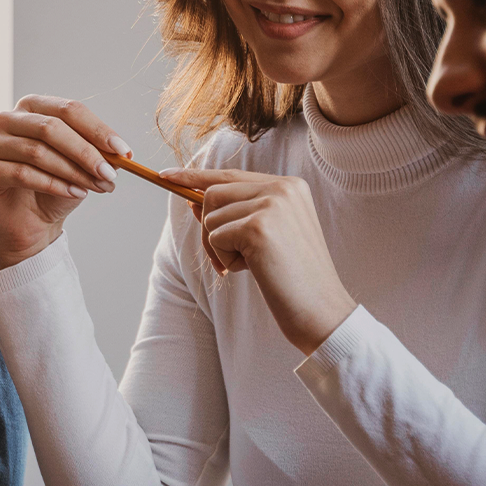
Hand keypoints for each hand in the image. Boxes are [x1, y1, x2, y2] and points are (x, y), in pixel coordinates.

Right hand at [0, 96, 129, 270]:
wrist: (29, 225)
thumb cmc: (53, 190)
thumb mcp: (80, 166)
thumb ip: (95, 153)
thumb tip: (120, 152)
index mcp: (31, 107)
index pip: (68, 109)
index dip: (98, 130)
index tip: (124, 152)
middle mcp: (6, 119)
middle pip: (51, 127)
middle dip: (85, 152)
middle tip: (110, 173)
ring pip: (37, 151)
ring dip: (72, 171)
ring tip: (95, 187)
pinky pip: (21, 173)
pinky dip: (53, 185)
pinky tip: (73, 194)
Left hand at [163, 168, 357, 355]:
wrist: (320, 309)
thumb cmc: (292, 277)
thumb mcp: (263, 238)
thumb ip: (234, 214)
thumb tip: (191, 200)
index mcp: (289, 186)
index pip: (230, 175)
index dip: (195, 176)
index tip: (165, 176)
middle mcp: (283, 187)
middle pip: (213, 194)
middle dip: (208, 229)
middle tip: (225, 260)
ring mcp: (272, 204)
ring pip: (211, 217)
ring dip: (218, 247)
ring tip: (249, 265)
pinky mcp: (258, 226)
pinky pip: (215, 237)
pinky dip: (225, 259)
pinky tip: (253, 270)